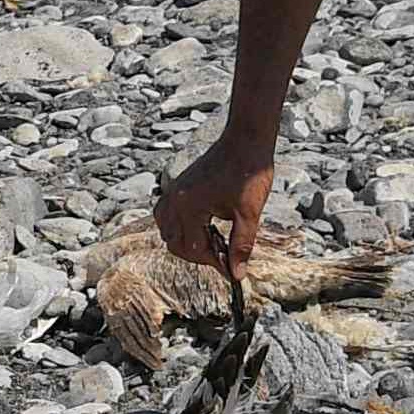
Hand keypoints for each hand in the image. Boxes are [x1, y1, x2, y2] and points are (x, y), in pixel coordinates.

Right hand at [156, 138, 275, 271]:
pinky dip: (178, 225)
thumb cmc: (248, 173)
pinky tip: (200, 225)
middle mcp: (175, 199)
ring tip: (210, 242)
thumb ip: (241, 245)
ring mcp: (173, 190)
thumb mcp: (248, 213)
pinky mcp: (178, 185)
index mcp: (189, 206)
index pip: (193, 248)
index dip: (213, 262)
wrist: (245, 141)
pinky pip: (166, 212)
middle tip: (222, 258)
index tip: (231, 269)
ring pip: (166, 227)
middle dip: (197, 254)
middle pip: (174, 242)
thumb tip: (237, 273)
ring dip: (184, 240)